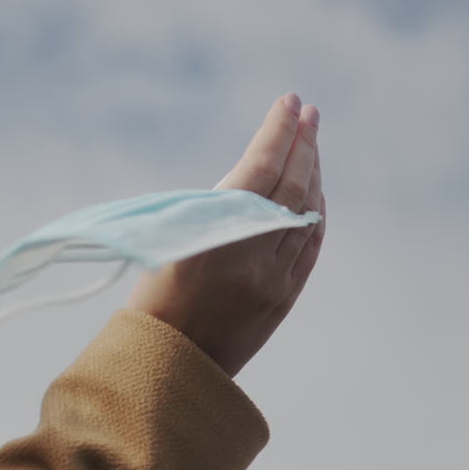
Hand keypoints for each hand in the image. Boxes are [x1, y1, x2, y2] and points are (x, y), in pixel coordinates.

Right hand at [125, 93, 326, 376]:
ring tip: (311, 143)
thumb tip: (256, 173)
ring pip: (306, 214)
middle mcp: (252, 253)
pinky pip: (311, 244)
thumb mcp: (170, 240)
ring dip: (312, 175)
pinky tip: (316, 192)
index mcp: (214, 233)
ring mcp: (275, 277)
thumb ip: (215, 207)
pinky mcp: (286, 296)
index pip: (260, 169)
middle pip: (291, 187)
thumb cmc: (152, 300)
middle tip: (309, 113)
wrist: (168, 367)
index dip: (278, 133)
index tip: (290, 102)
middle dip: (302, 145)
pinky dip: (315, 213)